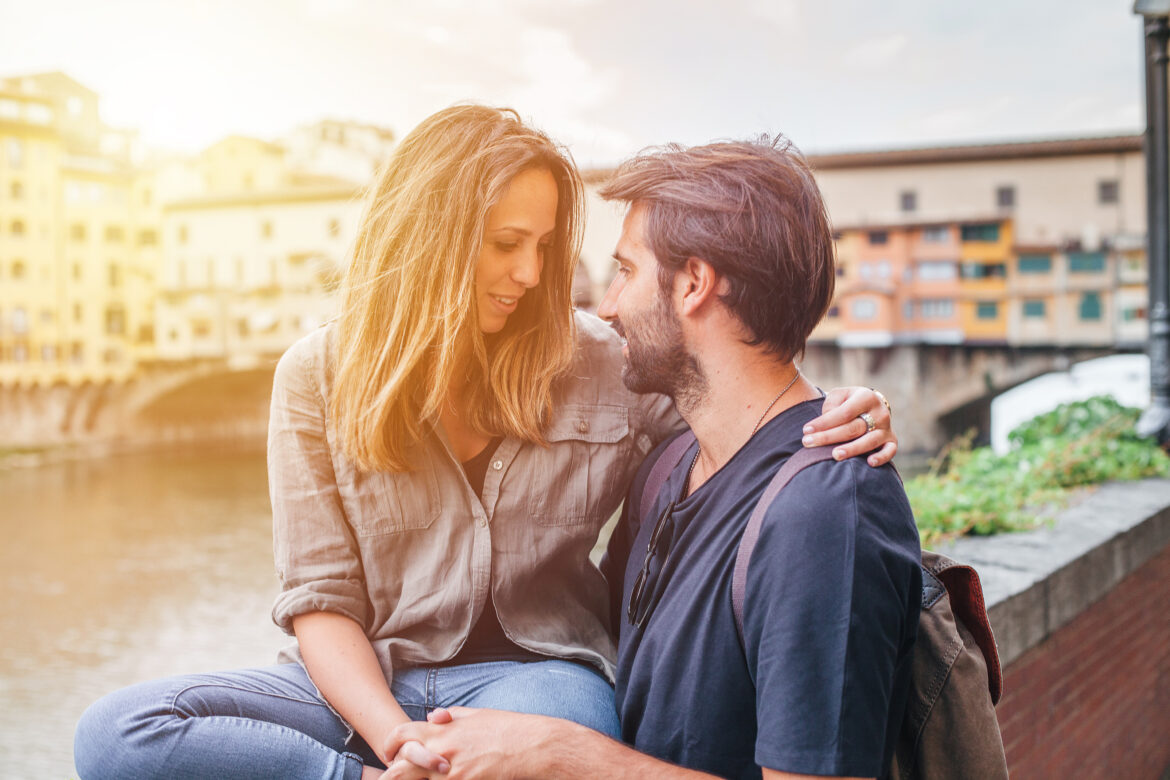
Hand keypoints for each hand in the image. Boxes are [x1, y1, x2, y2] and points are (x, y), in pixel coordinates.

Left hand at [381, 707, 559, 779]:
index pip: (401, 734)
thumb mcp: (475, 715)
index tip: (389, 752)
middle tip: (390, 777)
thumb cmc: (506, 728)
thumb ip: (450, 716)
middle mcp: (442, 752)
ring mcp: (451, 773)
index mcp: (443, 730)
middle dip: (392, 774)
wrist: (531, 746)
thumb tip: (431, 717)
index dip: (389, 744)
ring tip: (415, 779)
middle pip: (400, 767)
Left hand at [802, 386, 895, 465]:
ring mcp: (887, 428)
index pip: (844, 412)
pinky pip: (890, 451)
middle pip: (853, 428)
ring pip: (869, 441)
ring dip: (852, 449)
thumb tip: (826, 423)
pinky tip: (869, 463)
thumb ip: (832, 406)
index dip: (824, 422)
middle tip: (808, 443)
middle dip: (829, 437)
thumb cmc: (848, 403)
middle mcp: (880, 412)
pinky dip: (882, 457)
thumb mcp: (839, 396)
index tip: (806, 430)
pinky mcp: (892, 441)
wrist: (870, 407)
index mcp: (866, 397)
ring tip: (835, 455)